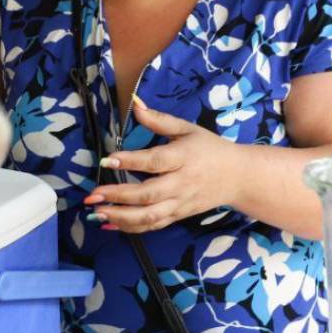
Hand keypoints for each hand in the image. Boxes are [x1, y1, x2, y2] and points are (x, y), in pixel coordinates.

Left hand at [83, 96, 242, 233]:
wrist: (238, 176)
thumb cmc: (209, 149)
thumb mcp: (188, 129)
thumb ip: (159, 120)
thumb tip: (135, 104)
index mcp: (183, 157)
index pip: (154, 161)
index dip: (130, 161)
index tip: (107, 160)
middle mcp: (181, 183)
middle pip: (148, 193)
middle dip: (119, 196)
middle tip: (93, 194)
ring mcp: (180, 203)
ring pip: (149, 215)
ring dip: (121, 217)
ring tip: (97, 212)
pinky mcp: (179, 215)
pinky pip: (154, 225)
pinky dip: (132, 227)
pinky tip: (110, 223)